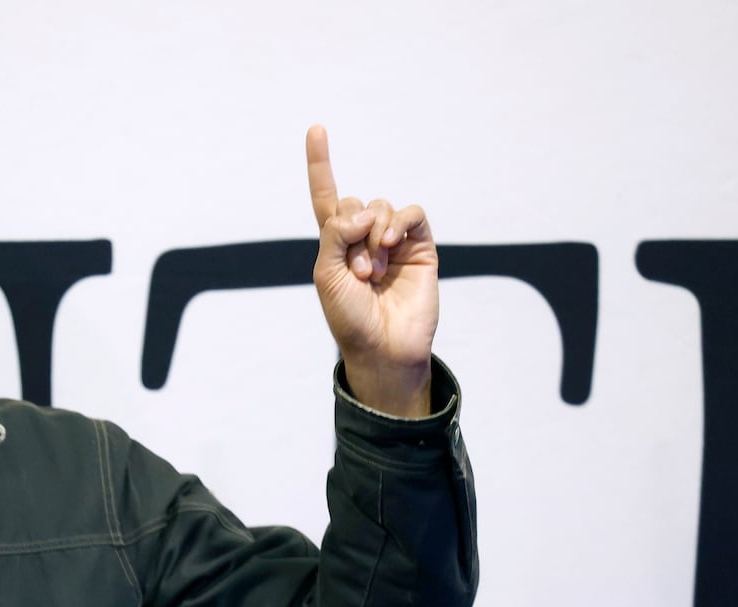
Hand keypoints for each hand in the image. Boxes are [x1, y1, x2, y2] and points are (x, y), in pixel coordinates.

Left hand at [306, 125, 438, 416]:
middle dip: (351, 233)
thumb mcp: (327, 273)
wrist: (382, 347)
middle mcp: (364, 236)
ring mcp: (393, 240)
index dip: (321, 163)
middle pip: (356, 202)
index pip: (327, 195)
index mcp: (335, 242)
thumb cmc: (349, 316)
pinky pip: (411, 213)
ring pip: (381, 207)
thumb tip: (363, 211)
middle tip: (357, 272)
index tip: (316, 129)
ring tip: (374, 273)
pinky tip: (392, 244)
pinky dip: (399, 222)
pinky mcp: (420, 246)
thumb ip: (336, 233)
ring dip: (373, 237)